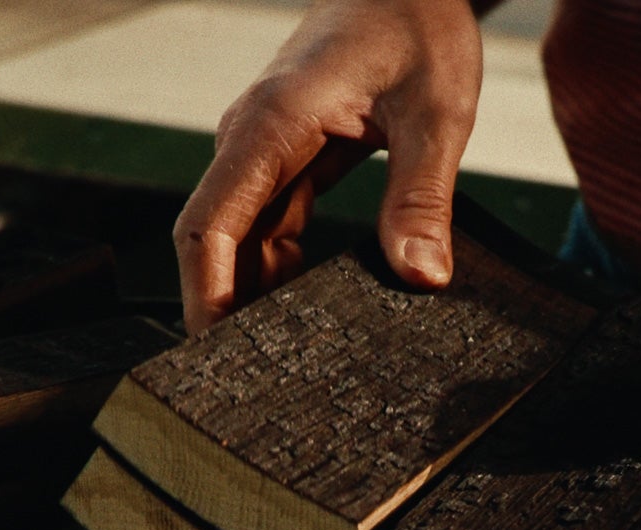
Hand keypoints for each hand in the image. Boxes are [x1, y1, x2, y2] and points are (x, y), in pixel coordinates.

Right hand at [174, 0, 482, 333]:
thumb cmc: (418, 23)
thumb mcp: (436, 112)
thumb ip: (422, 197)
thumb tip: (420, 277)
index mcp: (270, 125)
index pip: (208, 227)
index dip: (204, 298)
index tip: (214, 356)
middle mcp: (251, 138)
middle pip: (214, 242)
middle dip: (224, 311)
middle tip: (252, 383)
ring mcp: (263, 148)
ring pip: (240, 238)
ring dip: (254, 295)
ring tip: (283, 360)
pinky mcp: (286, 156)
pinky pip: (269, 224)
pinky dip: (281, 269)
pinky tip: (311, 310)